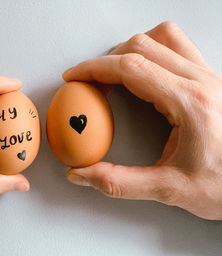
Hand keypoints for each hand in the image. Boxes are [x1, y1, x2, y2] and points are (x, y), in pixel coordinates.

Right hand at [63, 21, 221, 219]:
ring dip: (131, 50)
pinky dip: (152, 51)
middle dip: (106, 61)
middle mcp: (203, 81)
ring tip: (115, 73)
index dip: (94, 69)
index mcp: (191, 103)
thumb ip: (118, 183)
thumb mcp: (170, 190)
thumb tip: (81, 175)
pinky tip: (143, 74)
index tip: (75, 76)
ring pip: (163, 37)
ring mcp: (210, 76)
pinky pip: (177, 46)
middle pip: (142, 45)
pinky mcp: (211, 79)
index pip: (131, 68)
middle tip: (89, 82)